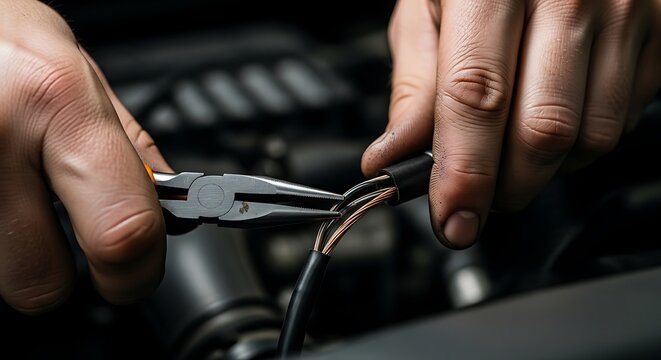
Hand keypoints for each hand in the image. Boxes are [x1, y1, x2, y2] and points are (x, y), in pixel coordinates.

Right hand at [0, 0, 171, 313]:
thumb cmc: (3, 37)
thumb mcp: (79, 74)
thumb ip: (127, 147)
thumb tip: (166, 207)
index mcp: (60, 102)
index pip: (122, 230)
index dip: (136, 271)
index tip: (135, 274)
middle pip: (38, 280)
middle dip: (61, 272)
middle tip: (68, 237)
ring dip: (13, 247)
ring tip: (17, 192)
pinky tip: (0, 187)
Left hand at [362, 0, 660, 248]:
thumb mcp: (429, 5)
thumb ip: (416, 83)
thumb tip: (395, 154)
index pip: (478, 98)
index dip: (464, 173)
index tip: (453, 220)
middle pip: (541, 132)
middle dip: (504, 187)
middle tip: (476, 197)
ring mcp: (624, 10)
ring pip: (590, 137)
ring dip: (544, 170)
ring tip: (511, 152)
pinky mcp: (657, 31)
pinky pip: (625, 118)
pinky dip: (582, 142)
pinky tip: (553, 118)